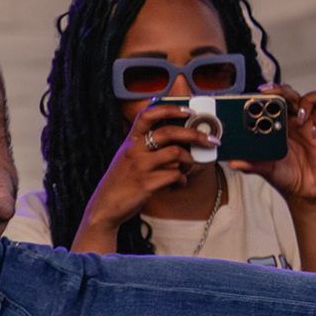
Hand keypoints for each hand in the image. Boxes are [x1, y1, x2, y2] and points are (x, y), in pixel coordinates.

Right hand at [79, 104, 214, 232]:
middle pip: (169, 132)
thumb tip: (177, 141)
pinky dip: (182, 179)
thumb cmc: (121, 181)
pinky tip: (179, 183)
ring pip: (176, 153)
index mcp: (130, 140)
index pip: (148, 115)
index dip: (170, 109)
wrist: (105, 206)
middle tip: (210, 139)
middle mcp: (134, 149)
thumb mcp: (127, 156)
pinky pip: (174, 175)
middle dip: (195, 134)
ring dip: (188, 160)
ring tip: (189, 166)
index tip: (189, 111)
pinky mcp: (146, 184)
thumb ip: (147, 146)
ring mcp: (140, 166)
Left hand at [231, 84, 315, 209]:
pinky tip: (312, 133)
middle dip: (285, 90)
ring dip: (309, 102)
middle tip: (276, 94)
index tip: (261, 91)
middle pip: (294, 94)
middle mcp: (296, 121)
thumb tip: (232, 163)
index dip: (271, 92)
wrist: (303, 192)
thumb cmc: (285, 176)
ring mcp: (312, 126)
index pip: (276, 100)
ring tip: (300, 116)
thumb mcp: (264, 169)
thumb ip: (250, 164)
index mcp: (280, 124)